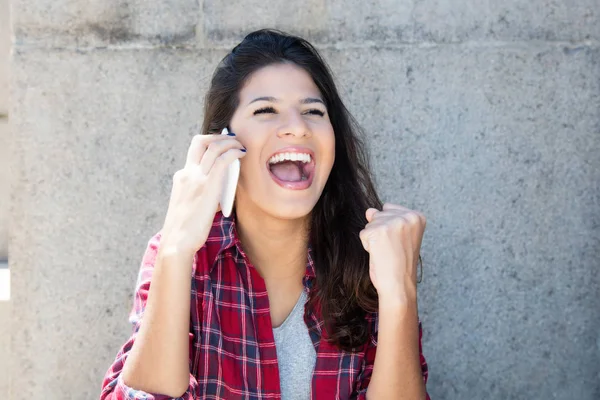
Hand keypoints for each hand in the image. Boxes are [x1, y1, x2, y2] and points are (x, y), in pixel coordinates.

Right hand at [160, 133, 245, 255]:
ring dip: (230, 142)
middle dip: (218, 136)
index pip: (194, 151)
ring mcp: (196, 177)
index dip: (209, 143)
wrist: (177, 241)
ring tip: (241, 146)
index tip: (223, 146)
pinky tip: (241, 153)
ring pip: (213, 146)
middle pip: (200, 141)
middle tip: (233, 141)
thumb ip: (204, 193)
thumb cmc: (186, 230)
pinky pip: (223, 159)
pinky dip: (233, 152)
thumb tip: (221, 190)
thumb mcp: (192, 205)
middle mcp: (187, 173)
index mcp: (182, 177)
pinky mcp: (208, 185)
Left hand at [359, 203, 425, 303]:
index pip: (389, 209)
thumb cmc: (400, 264)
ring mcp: (393, 223)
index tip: (399, 243)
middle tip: (393, 249)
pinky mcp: (379, 231)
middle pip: (379, 215)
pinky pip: (364, 234)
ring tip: (387, 252)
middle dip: (381, 232)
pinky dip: (367, 245)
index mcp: (417, 217)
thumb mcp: (400, 236)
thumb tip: (369, 211)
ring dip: (374, 239)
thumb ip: (387, 219)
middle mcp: (407, 217)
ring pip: (370, 224)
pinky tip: (380, 254)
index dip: (390, 228)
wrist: (399, 285)